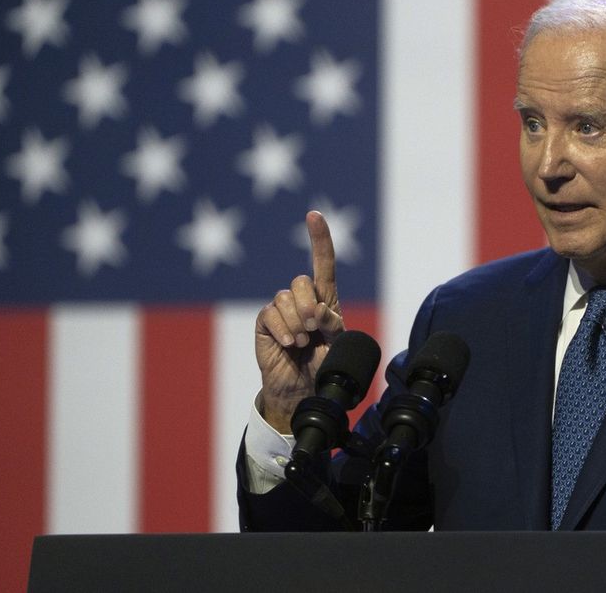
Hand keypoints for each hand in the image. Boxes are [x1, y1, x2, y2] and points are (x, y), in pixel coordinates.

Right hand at [254, 211, 345, 432]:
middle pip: (301, 281)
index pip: (322, 263)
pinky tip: (288, 344)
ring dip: (296, 323)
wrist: (305, 390)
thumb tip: (317, 310)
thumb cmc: (326, 365)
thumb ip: (333, 324)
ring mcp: (282, 311)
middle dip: (309, 304)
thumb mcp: (339, 344)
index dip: (319, 239)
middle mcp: (302, 300)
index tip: (314, 215)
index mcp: (325, 300)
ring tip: (301, 342)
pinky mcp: (266, 323)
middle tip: (314, 328)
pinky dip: (282, 329)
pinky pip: (270, 314)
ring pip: (285, 298)